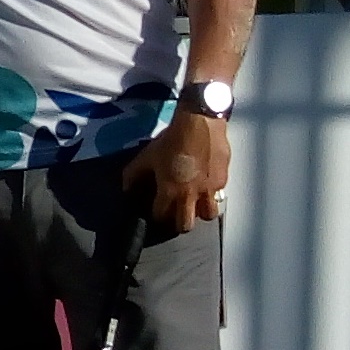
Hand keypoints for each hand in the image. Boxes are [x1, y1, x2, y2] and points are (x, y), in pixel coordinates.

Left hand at [122, 112, 231, 232]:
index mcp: (170, 191)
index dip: (157, 216)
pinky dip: (211, 195)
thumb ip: (134, 174)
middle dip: (179, 223)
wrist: (200, 123)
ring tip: (194, 203)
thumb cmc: (171, 140)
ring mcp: (210, 189)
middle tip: (176, 214)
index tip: (156, 212)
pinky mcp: (223, 180)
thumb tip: (126, 189)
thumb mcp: (147, 156)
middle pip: (186, 225)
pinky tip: (205, 185)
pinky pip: (218, 195)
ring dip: (199, 212)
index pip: (162, 216)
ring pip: (208, 215)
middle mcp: (191, 195)